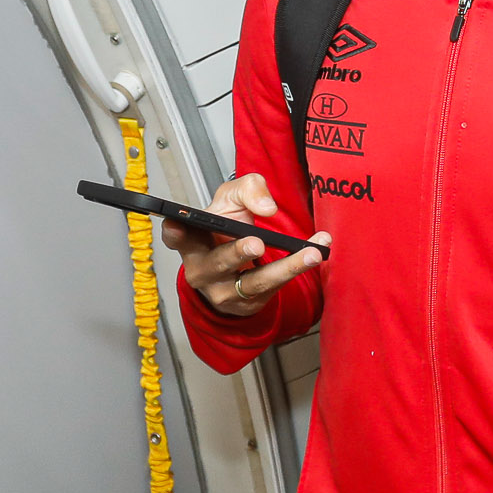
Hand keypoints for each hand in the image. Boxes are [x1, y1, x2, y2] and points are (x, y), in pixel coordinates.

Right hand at [164, 173, 328, 319]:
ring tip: (309, 253)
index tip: (177, 224)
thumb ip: (248, 190)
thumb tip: (266, 207)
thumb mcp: (233, 199)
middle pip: (218, 263)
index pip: (175, 238)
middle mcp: (203, 270)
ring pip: (254, 282)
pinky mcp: (249, 303)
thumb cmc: (227, 228)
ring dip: (285, 266)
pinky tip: (318, 252)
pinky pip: (276, 287)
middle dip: (237, 253)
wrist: (239, 260)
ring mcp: (225, 292)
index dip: (175, 232)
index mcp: (191, 242)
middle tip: (256, 244)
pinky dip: (299, 268)